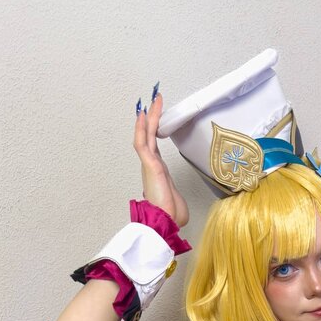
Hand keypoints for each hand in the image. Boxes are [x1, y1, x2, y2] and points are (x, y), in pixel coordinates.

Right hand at [133, 92, 189, 227]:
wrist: (167, 221)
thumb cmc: (172, 215)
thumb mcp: (178, 202)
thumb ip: (176, 196)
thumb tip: (177, 204)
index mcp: (158, 172)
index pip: (155, 146)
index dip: (155, 130)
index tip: (157, 118)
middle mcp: (152, 165)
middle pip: (150, 135)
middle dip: (152, 117)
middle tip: (155, 100)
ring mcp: (149, 164)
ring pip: (146, 135)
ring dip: (149, 117)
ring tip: (153, 100)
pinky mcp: (150, 165)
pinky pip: (143, 142)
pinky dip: (142, 128)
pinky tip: (143, 115)